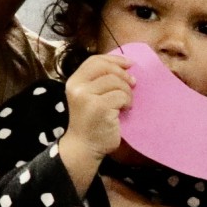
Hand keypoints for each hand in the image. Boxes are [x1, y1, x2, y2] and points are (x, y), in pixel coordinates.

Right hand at [59, 54, 133, 189]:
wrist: (84, 146)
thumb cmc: (92, 122)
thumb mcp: (90, 96)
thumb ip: (100, 81)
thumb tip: (126, 66)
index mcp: (74, 81)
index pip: (95, 60)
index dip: (114, 59)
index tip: (129, 64)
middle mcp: (77, 87)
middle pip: (107, 68)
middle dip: (123, 74)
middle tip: (133, 84)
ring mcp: (87, 97)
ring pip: (116, 82)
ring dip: (127, 91)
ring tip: (126, 103)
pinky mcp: (99, 107)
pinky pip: (121, 96)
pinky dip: (128, 102)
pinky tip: (125, 110)